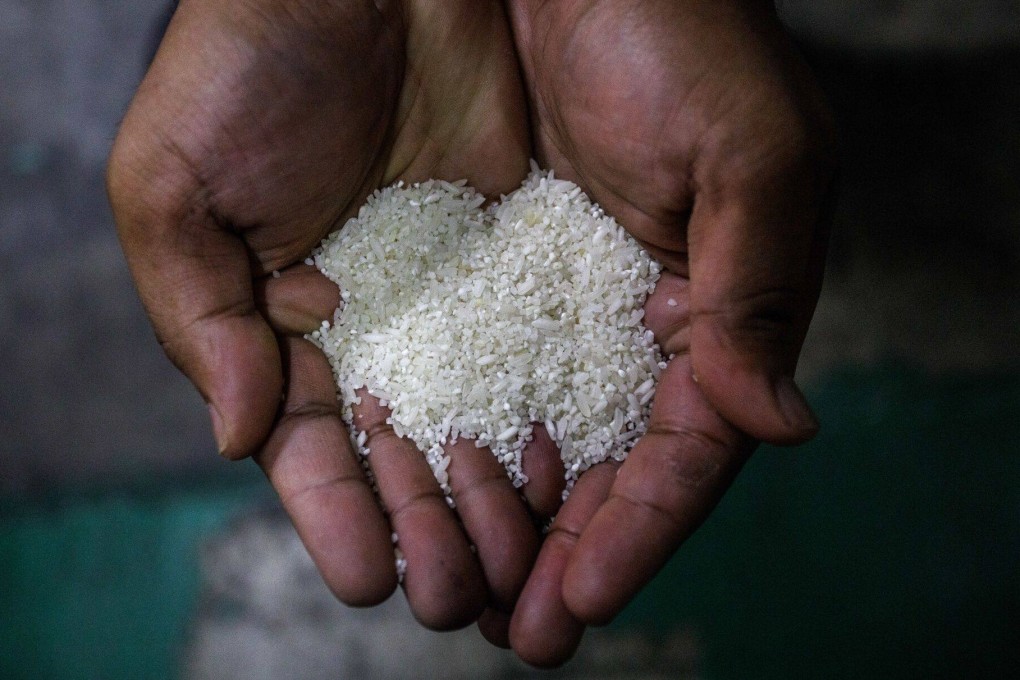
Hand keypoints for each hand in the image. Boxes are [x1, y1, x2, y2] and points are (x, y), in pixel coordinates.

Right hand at [107, 0, 553, 629]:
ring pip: (475, 425)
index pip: (310, 450)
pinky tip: (554, 476)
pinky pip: (537, 358)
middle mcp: (373, 330)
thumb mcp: (176, 187)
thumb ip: (200, 318)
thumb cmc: (249, 67)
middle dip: (426, 531)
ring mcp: (450, 301)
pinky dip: (544, 421)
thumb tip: (238, 438)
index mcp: (281, 328)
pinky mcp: (521, 263)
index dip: (334, 517)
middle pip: (403, 460)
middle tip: (456, 594)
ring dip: (489, 503)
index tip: (360, 579)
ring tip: (509, 564)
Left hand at [503, 0, 836, 664]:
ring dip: (508, 517)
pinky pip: (476, 374)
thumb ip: (757, 289)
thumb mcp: (747, 153)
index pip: (687, 447)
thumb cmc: (677, 35)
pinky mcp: (495, 277)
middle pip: (610, 465)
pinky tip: (432, 491)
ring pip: (541, 436)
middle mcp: (643, 322)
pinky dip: (457, 439)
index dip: (642, 529)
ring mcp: (565, 305)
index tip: (586, 600)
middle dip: (569, 552)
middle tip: (523, 630)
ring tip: (469, 588)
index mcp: (718, 308)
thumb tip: (777, 425)